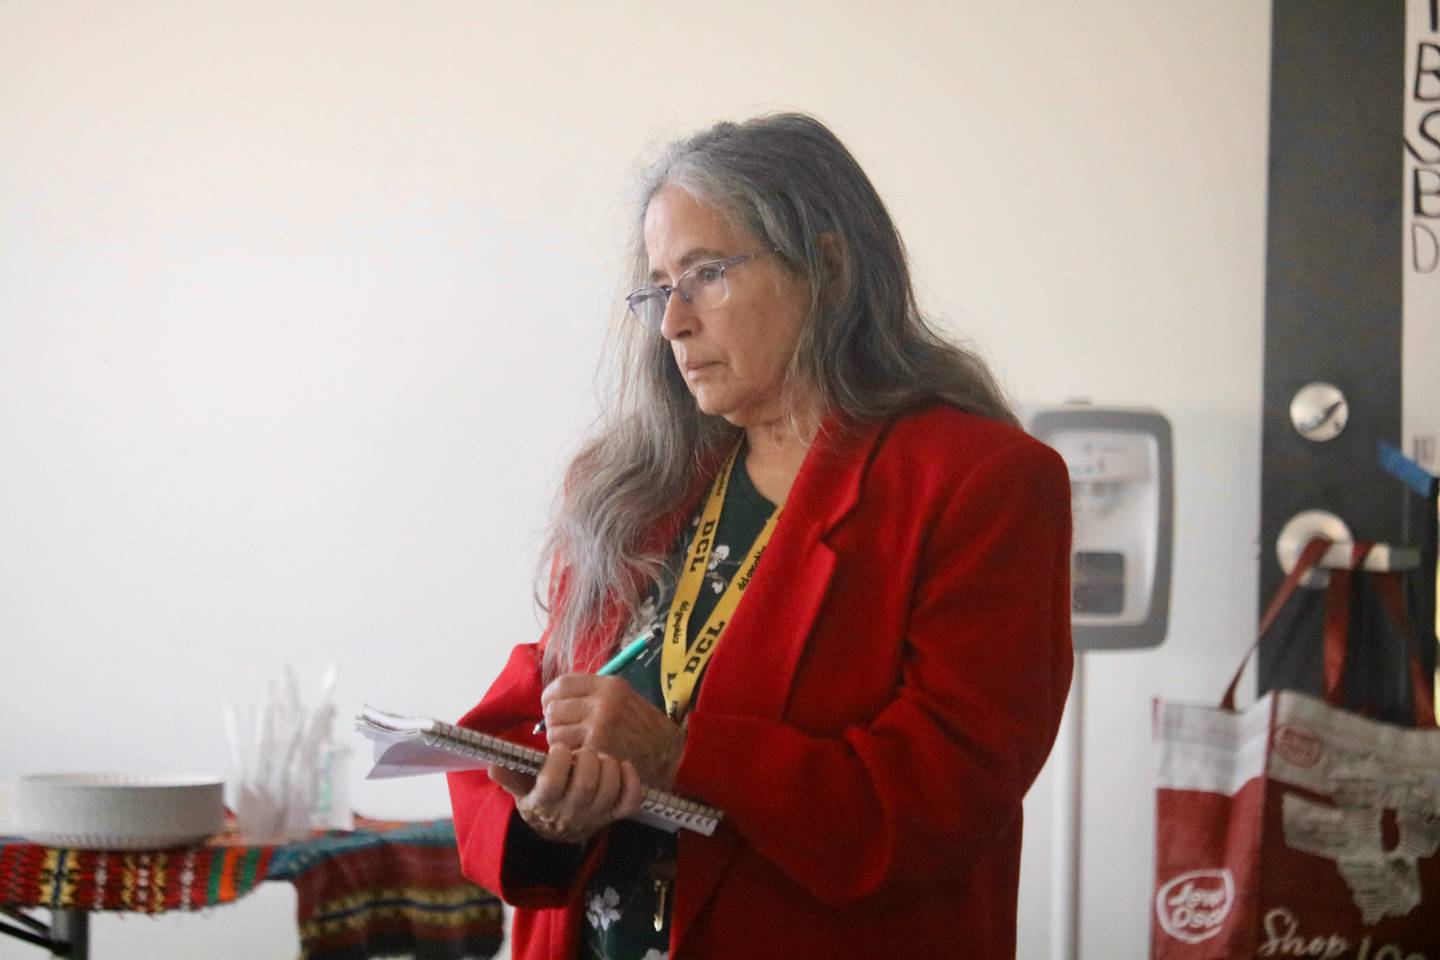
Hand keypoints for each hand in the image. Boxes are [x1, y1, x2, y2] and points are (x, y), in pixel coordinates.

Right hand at [487, 744, 643, 844]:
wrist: (560, 828)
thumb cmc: (540, 796)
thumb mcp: (521, 787)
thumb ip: (510, 775)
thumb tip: (493, 764)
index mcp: (545, 803)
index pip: (552, 783)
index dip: (557, 761)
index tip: (558, 748)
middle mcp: (571, 813)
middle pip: (584, 786)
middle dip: (586, 760)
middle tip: (582, 751)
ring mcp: (596, 815)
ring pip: (608, 791)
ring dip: (607, 767)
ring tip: (600, 756)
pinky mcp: (615, 814)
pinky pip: (630, 801)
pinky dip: (631, 782)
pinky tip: (623, 766)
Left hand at [540, 673, 685, 789]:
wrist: (671, 755)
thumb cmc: (646, 728)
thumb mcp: (625, 698)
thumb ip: (593, 694)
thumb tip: (556, 699)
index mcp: (609, 686)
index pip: (562, 684)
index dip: (551, 696)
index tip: (552, 706)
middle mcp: (602, 703)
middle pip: (553, 709)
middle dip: (555, 722)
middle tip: (568, 731)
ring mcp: (598, 728)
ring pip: (554, 734)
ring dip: (561, 743)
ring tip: (577, 745)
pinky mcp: (596, 752)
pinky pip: (566, 754)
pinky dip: (570, 758)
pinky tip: (583, 758)